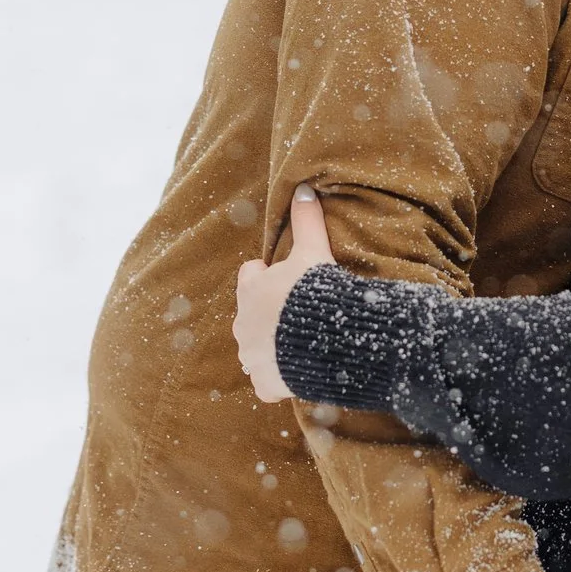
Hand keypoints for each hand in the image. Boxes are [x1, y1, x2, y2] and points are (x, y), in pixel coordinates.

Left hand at [231, 183, 334, 403]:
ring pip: (256, 349)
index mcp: (251, 290)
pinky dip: (278, 379)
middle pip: (251, 314)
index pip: (250, 275)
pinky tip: (298, 372)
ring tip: (301, 343)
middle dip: (269, 313)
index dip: (269, 275)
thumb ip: (307, 220)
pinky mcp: (266, 384)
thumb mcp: (313, 252)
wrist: (327, 340)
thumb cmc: (315, 292)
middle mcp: (244, 325)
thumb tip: (304, 187)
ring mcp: (253, 358)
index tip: (290, 280)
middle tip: (299, 312)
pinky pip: (267, 383)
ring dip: (273, 345)